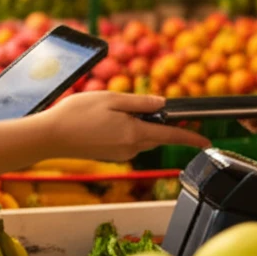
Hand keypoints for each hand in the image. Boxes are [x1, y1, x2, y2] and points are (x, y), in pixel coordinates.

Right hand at [39, 91, 210, 161]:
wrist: (49, 137)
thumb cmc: (77, 114)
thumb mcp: (112, 98)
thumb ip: (140, 102)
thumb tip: (162, 105)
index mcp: (135, 133)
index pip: (171, 136)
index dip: (191, 138)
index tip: (207, 142)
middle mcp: (131, 148)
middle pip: (157, 136)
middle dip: (157, 123)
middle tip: (138, 106)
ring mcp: (120, 154)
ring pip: (142, 139)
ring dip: (139, 126)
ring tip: (113, 111)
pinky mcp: (110, 156)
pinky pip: (128, 142)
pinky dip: (127, 131)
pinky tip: (106, 121)